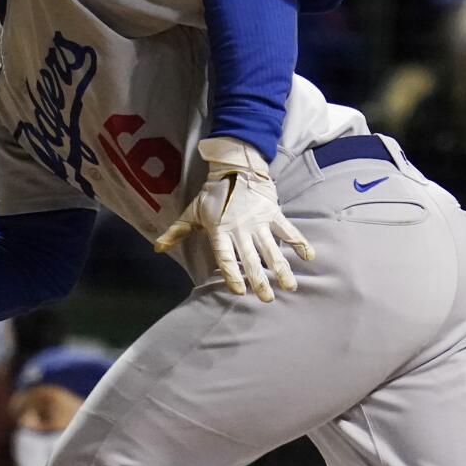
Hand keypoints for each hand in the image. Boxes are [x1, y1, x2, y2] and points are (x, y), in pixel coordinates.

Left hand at [154, 137, 313, 301]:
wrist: (234, 167)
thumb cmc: (212, 194)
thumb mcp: (192, 212)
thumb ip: (176, 232)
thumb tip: (157, 248)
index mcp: (220, 230)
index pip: (225, 257)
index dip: (231, 274)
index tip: (240, 291)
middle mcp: (240, 228)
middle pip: (251, 259)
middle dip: (260, 280)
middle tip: (268, 299)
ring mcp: (258, 221)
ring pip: (272, 249)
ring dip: (281, 269)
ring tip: (290, 287)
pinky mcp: (272, 213)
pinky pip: (288, 230)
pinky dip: (299, 242)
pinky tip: (308, 257)